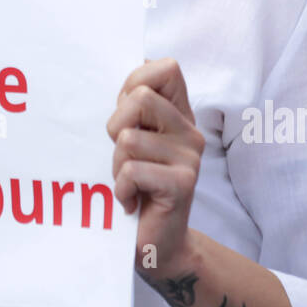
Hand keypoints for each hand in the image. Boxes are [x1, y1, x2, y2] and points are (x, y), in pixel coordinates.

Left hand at [106, 58, 205, 277]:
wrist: (158, 243)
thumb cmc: (137, 187)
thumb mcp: (133, 140)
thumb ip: (135, 108)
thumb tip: (137, 63)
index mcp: (179, 115)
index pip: (166, 68)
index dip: (135, 83)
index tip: (127, 115)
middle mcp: (190, 131)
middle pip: (140, 97)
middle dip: (115, 127)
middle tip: (124, 156)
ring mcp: (190, 157)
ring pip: (128, 138)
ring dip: (116, 166)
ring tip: (128, 182)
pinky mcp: (183, 184)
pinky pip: (131, 170)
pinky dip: (121, 189)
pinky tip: (131, 201)